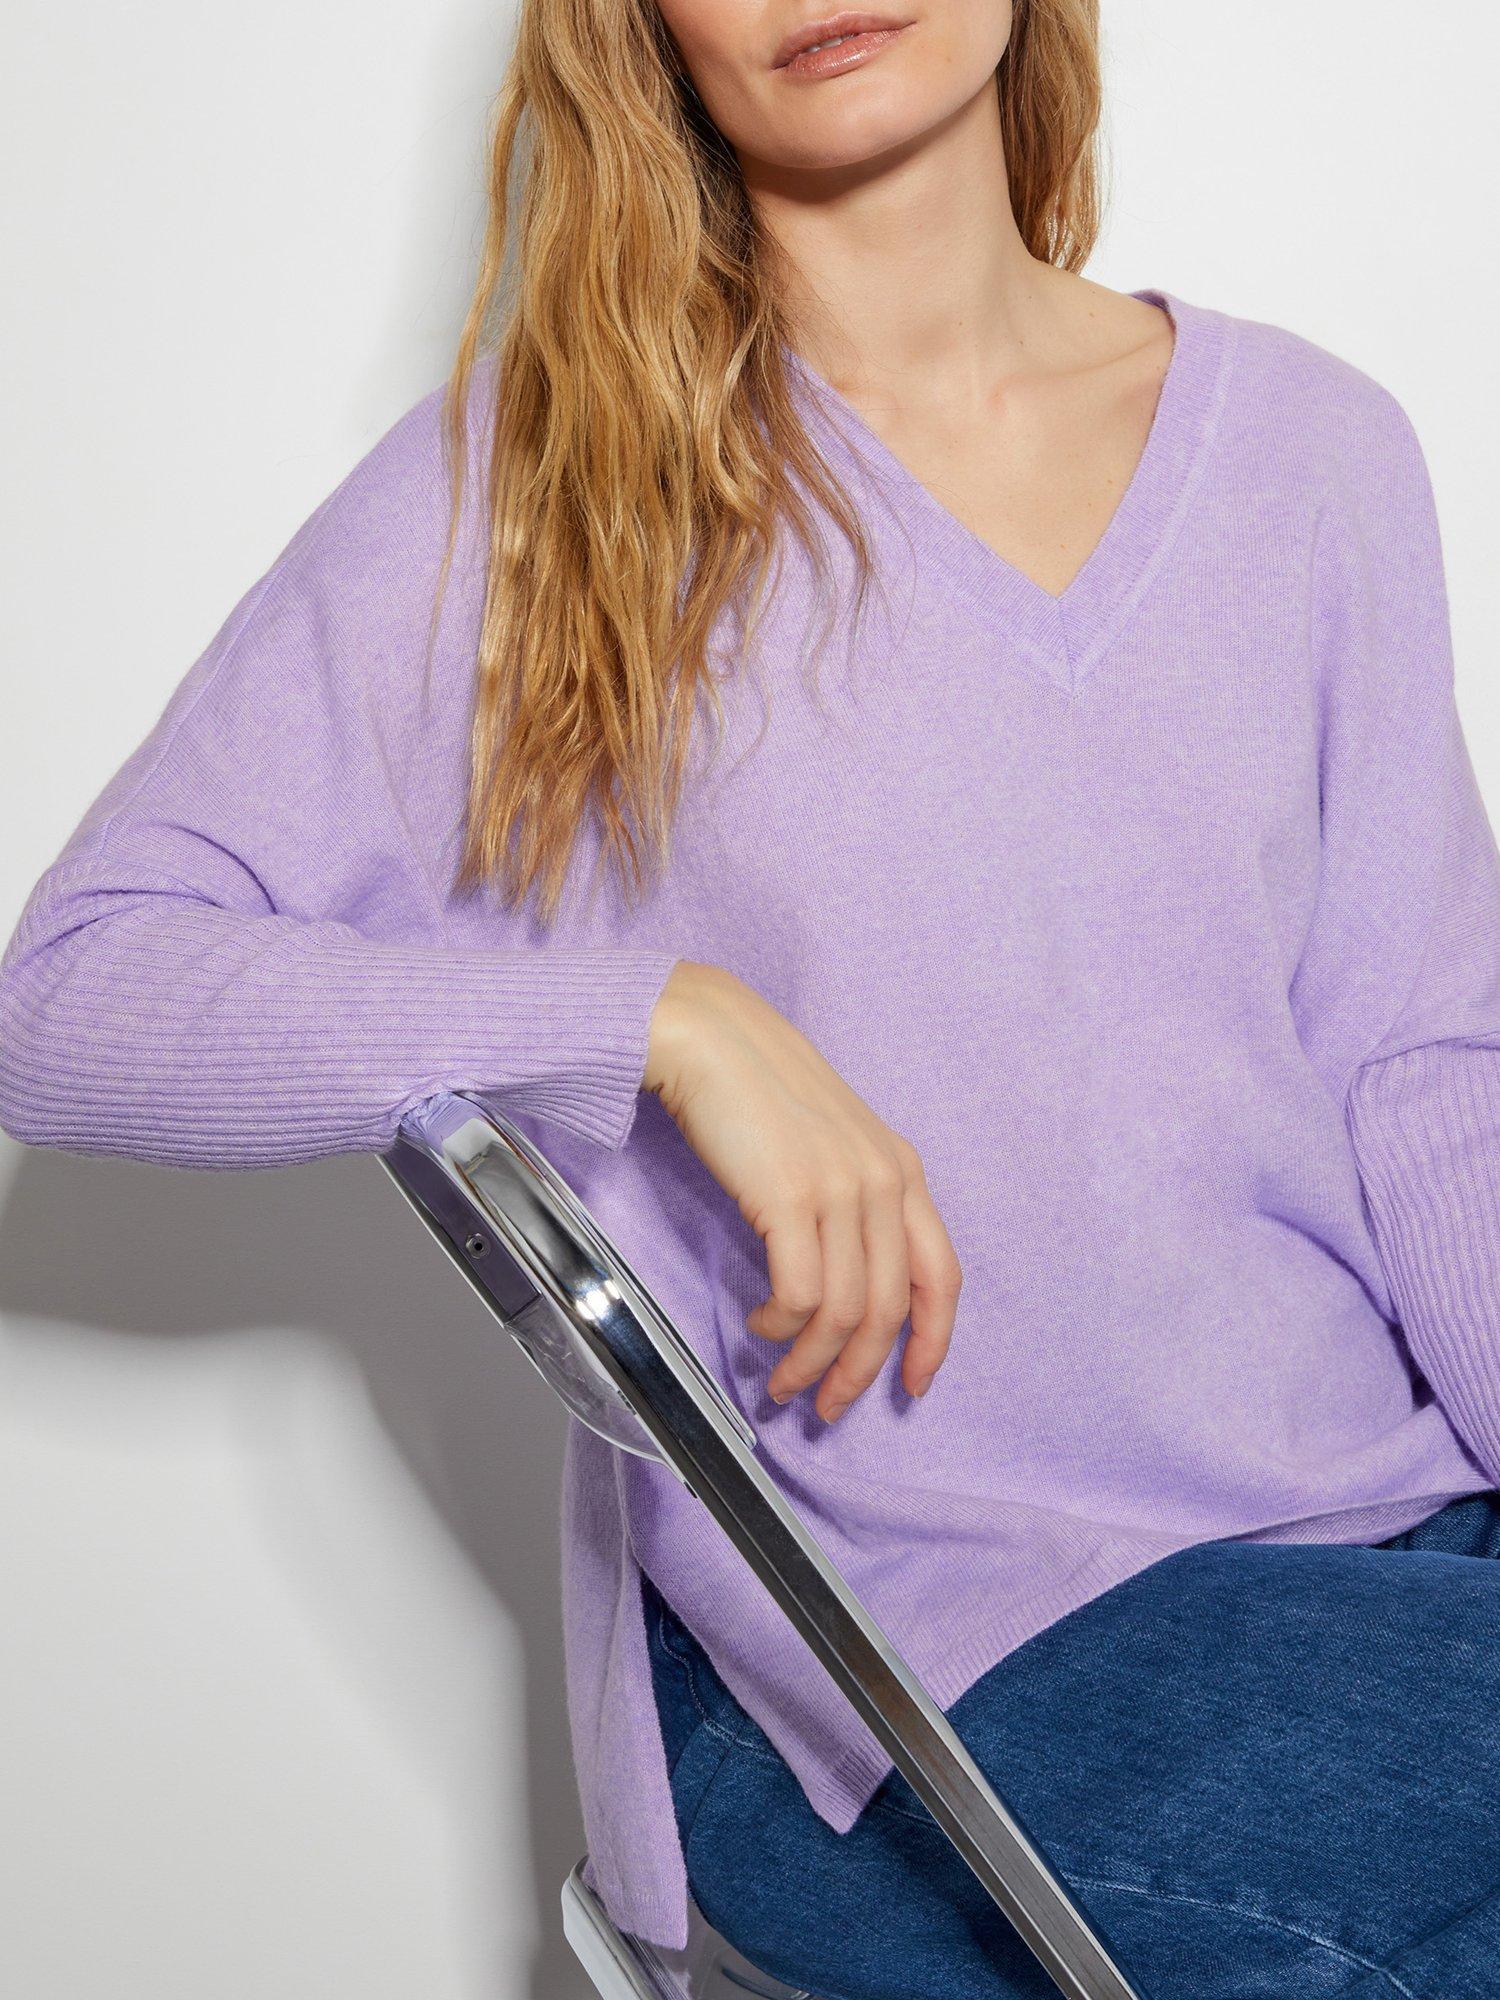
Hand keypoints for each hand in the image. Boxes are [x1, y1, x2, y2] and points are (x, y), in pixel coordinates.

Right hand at [643, 961, 960, 1421]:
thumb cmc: (758, 1089)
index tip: (914, 1386)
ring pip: (845, 1312)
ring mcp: (841, 1188)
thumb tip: (845, 1280)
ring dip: (811, 1362)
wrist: (709, 1037)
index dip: (933, 1342)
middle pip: (891, 1308)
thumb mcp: (831, 1143)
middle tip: (827, 1406)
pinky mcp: (791, 1197)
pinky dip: (780, 1325)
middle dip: (861, 1373)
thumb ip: (852, 1200)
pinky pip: (799, 1293)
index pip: (942, 1276)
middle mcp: (883, 1181)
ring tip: (783, 1381)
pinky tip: (761, 1324)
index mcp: (901, 1170)